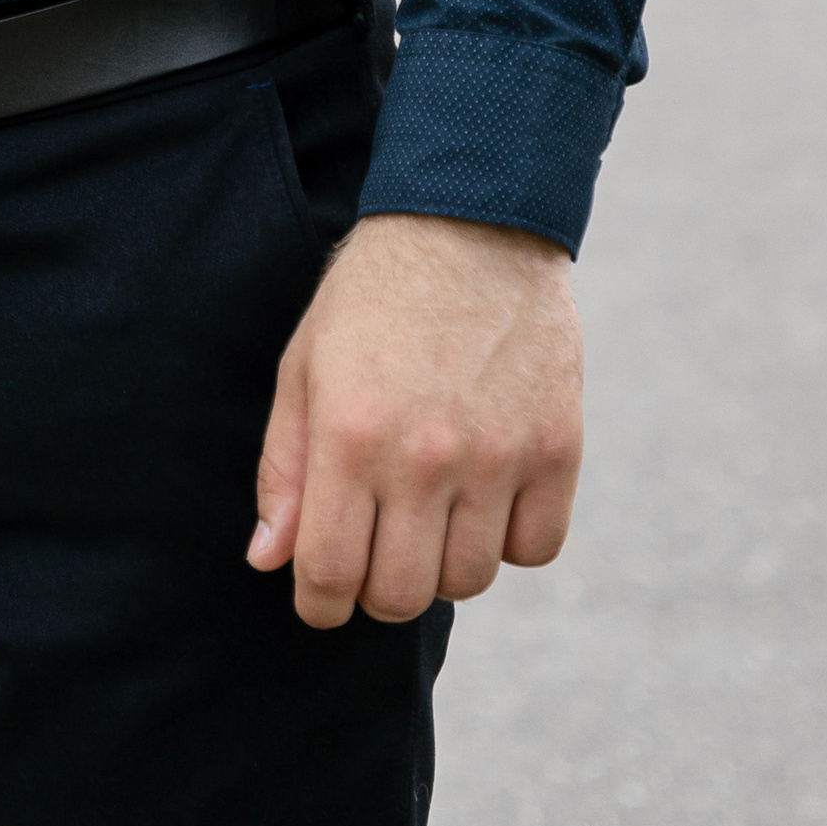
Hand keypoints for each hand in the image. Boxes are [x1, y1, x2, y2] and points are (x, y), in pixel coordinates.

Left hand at [248, 211, 582, 625]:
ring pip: (468, 580)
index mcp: (350, 435)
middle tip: (378, 548)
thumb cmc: (373, 297)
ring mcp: (498, 455)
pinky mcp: (557, 448)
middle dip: (377, 589)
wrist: (473, 222)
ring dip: (442, 563)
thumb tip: (269, 561)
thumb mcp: (304, 367)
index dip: (319, 603)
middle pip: (400, 595)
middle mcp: (425, 456)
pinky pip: (534, 549)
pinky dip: (509, 540)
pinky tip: (487, 495)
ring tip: (432, 510)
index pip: (329, 574)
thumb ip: (284, 469)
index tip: (322, 592)